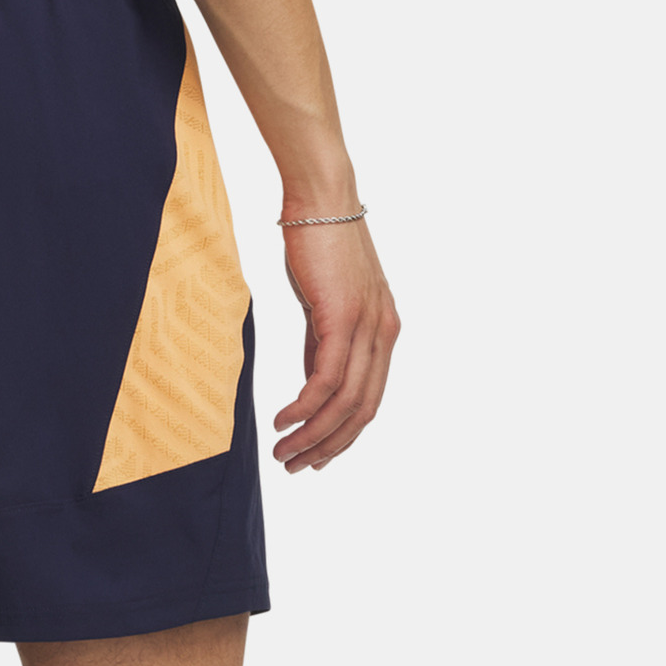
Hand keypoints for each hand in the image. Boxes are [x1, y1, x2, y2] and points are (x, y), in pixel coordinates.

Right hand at [271, 221, 399, 472]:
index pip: (369, 401)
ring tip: (283, 452)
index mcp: (383, 332)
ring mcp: (366, 326)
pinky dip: (304, 407)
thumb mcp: (323, 306)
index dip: (342, 437)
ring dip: (312, 435)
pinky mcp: (342, 317)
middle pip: (361, 411)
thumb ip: (322, 347)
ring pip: (344, 402)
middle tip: (295, 466)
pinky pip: (325, 379)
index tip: (314, 458)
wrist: (319, 198)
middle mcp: (383, 332)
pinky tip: (283, 419)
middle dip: (328, 447)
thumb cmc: (318, 246)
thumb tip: (311, 387)